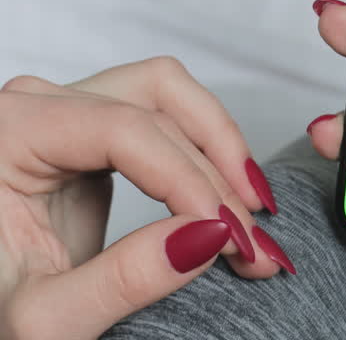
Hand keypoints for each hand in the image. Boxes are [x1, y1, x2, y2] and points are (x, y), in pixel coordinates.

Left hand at [0, 58, 284, 338]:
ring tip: (254, 212)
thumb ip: (121, 280)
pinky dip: (209, 154)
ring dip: (222, 150)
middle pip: (158, 102)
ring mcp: (69, 112)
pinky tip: (234, 200)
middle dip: (216, 170)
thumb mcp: (43, 316)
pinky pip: (170, 120)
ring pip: (174, 97)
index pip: (123, 129)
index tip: (227, 234)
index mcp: (7, 132)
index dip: (186, 177)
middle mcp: (37, 106)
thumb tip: (208, 235)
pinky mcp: (97, 134)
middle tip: (250, 238)